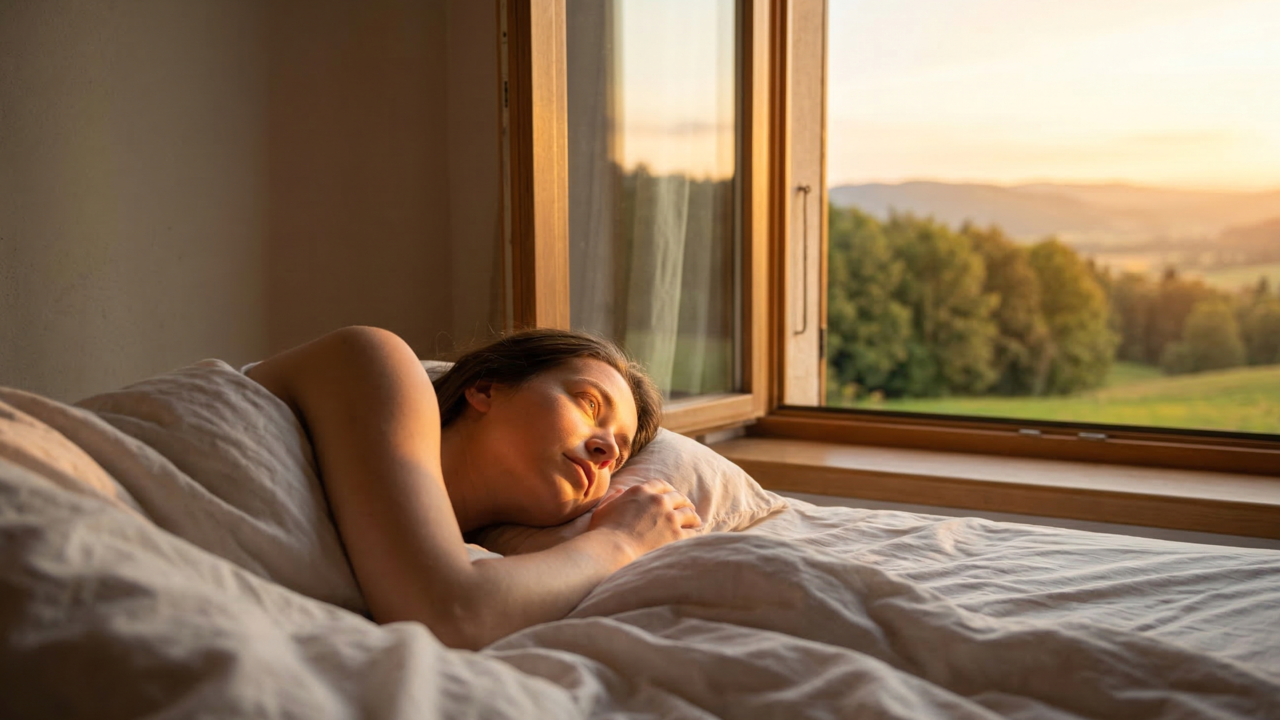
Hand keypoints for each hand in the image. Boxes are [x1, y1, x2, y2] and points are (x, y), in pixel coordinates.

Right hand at [586, 478, 701, 558]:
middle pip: (678, 496)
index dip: (667, 490)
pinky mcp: (677, 535)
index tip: (671, 496)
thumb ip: (613, 499)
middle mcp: (658, 500)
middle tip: (687, 508)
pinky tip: (695, 536)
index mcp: (640, 491)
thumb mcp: (603, 510)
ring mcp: (669, 517)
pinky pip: (692, 532)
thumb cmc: (602, 533)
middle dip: (683, 502)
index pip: (660, 485)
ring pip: (689, 512)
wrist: (612, 551)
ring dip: (692, 516)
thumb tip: (620, 491)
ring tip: (695, 521)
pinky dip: (694, 533)